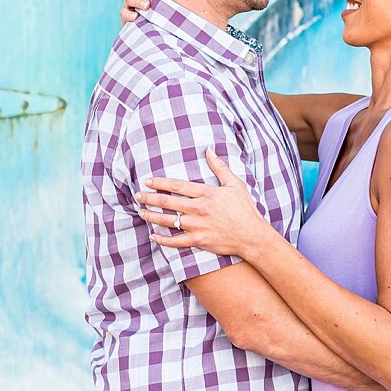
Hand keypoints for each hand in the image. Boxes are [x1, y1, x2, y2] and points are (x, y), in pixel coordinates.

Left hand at [137, 148, 271, 257]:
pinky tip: (153, 235)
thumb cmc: (245, 209)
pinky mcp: (198, 240)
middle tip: (138, 195)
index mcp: (206, 193)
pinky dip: (162, 239)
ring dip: (152, 216)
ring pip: (168, 221)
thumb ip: (220, 167)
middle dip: (150, 198)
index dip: (160, 182)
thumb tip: (209, 150)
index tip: (148, 181)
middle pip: (168, 202)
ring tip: (141, 212)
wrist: (252, 235)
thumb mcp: (235, 184)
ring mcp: (197, 226)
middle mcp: (198, 209)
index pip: (177, 185)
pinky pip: (175, 241)